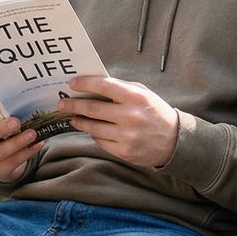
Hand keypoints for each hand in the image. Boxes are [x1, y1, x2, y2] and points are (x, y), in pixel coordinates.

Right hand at [0, 97, 40, 183]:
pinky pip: (14, 162)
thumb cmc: (0, 134)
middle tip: (16, 122)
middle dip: (1, 129)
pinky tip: (38, 144)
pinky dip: (27, 153)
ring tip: (32, 134)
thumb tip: (15, 93)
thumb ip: (0, 110)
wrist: (0, 162)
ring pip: (0, 152)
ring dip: (18, 142)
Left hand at [60, 76, 180, 167]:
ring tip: (73, 117)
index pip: (103, 86)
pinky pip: (100, 141)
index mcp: (136, 97)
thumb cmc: (155, 112)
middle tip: (62, 103)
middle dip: (73, 105)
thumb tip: (92, 84)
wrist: (174, 141)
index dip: (84, 84)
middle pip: (92, 109)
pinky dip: (94, 135)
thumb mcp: (143, 93)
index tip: (72, 83)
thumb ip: (120, 87)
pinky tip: (92, 130)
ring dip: (80, 121)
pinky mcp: (124, 152)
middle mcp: (130, 116)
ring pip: (93, 127)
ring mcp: (127, 136)